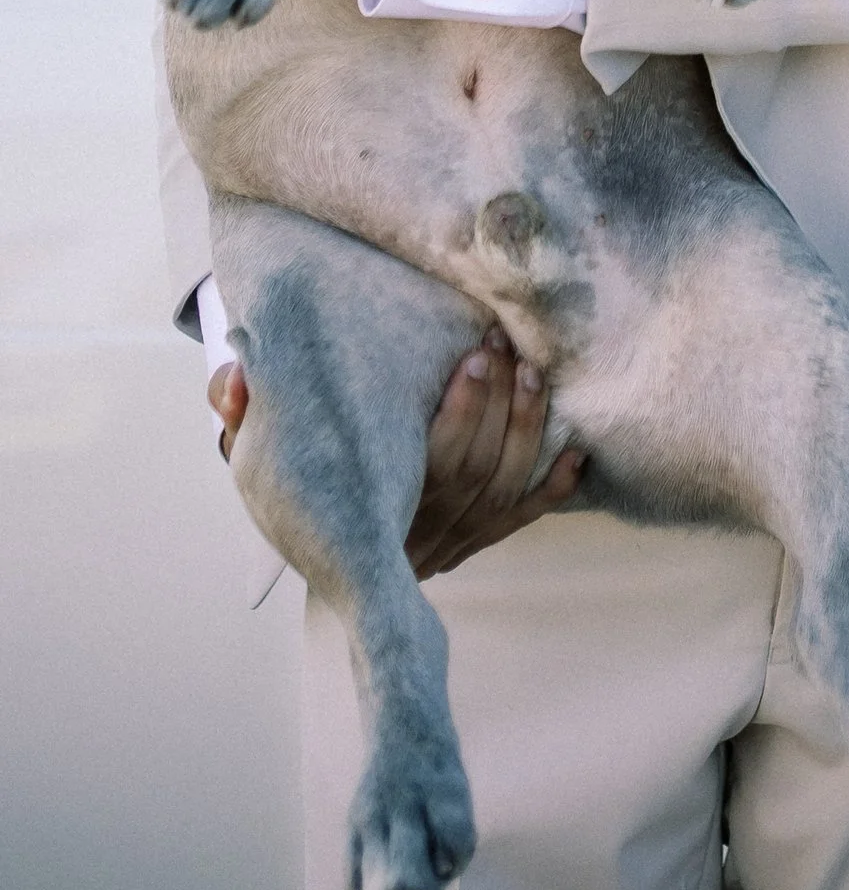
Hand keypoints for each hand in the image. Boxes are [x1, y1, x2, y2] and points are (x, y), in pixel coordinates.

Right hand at [208, 332, 587, 574]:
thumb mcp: (254, 449)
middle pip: (474, 472)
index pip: (429, 466)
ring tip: (532, 373)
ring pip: (501, 493)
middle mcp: (414, 534)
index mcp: (370, 509)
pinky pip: (520, 522)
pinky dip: (551, 488)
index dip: (462, 412)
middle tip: (507, 345)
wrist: (312, 537)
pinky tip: (575, 451)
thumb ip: (239, 412)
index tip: (475, 354)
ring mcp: (447, 543)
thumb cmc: (294, 474)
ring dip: (525, 430)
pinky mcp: (471, 544)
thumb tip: (231, 381)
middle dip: (498, 404)